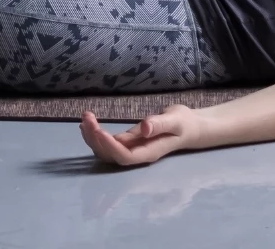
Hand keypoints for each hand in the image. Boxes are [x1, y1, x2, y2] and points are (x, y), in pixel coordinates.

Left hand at [78, 104, 201, 166]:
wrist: (189, 127)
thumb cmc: (184, 124)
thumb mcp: (176, 121)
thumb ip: (160, 124)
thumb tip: (144, 128)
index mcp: (149, 153)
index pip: (125, 156)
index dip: (110, 147)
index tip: (99, 131)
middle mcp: (137, 155)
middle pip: (111, 155)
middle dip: (96, 139)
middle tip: (87, 118)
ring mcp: (131, 150)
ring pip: (106, 150)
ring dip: (92, 136)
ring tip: (85, 117)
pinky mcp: (127, 143)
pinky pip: (107, 143)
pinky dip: (94, 134)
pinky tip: (87, 124)